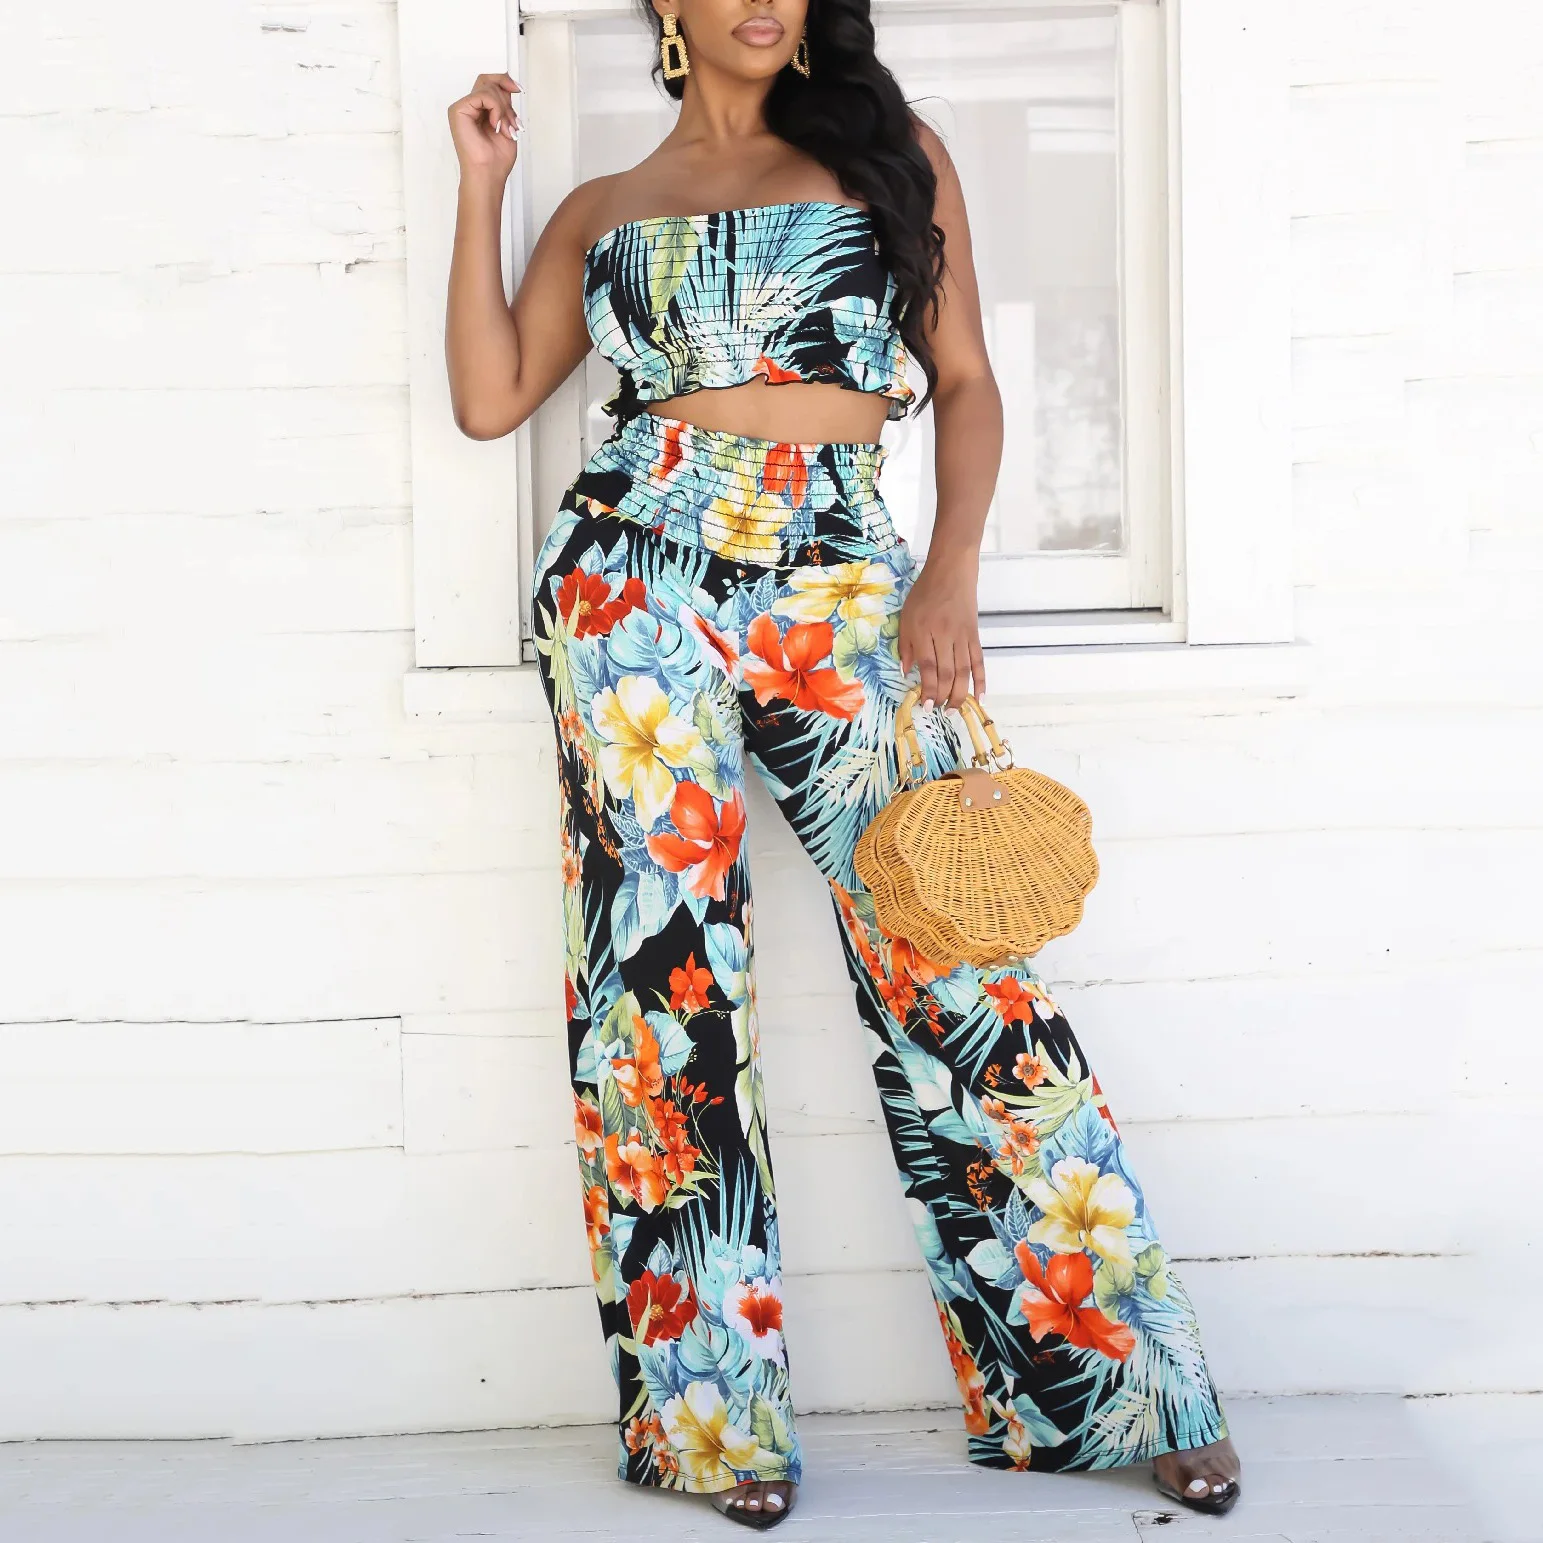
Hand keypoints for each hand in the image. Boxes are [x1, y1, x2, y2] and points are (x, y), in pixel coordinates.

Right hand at [448, 72, 520, 180]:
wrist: (489, 174)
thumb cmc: (496, 158)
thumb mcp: (507, 123)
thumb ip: (504, 105)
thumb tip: (509, 86)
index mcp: (478, 110)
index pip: (489, 84)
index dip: (504, 81)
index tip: (519, 89)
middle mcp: (468, 107)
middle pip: (487, 81)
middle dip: (505, 97)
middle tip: (511, 120)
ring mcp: (462, 108)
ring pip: (487, 87)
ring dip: (503, 108)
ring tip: (504, 128)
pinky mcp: (458, 110)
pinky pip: (483, 96)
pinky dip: (495, 109)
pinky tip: (496, 125)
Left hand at [897, 548, 984, 709]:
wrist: (952, 570)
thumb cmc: (925, 592)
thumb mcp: (906, 616)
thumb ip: (906, 644)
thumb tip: (906, 671)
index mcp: (924, 631)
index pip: (927, 666)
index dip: (928, 688)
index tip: (926, 705)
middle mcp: (944, 635)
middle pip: (947, 672)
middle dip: (943, 695)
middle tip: (939, 711)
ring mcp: (962, 636)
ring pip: (964, 670)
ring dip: (960, 694)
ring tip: (954, 710)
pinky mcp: (974, 634)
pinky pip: (978, 660)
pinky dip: (980, 680)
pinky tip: (979, 696)